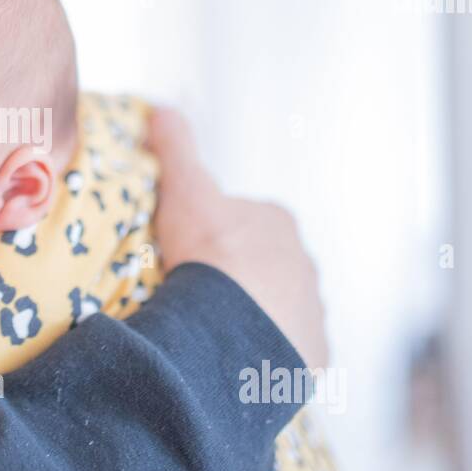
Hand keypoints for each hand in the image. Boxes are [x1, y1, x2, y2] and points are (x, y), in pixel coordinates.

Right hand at [147, 107, 327, 368]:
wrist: (231, 331)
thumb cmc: (210, 253)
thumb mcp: (185, 190)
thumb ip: (176, 148)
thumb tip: (160, 109)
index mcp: (278, 223)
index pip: (246, 223)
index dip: (215, 236)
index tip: (187, 253)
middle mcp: (304, 265)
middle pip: (264, 269)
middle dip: (236, 280)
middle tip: (194, 297)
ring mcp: (311, 313)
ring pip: (275, 312)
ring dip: (248, 319)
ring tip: (208, 334)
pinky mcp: (309, 356)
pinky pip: (283, 354)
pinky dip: (259, 355)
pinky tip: (229, 361)